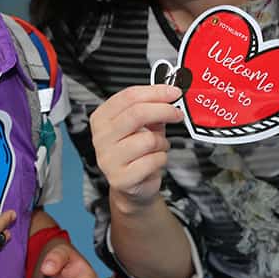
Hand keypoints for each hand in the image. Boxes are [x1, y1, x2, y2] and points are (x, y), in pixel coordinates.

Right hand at [89, 85, 182, 209]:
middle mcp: (101, 137)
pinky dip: (161, 158)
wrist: (131, 185)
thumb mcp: (142, 124)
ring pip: (148, 139)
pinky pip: (152, 161)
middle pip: (137, 113)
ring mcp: (108, 159)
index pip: (128, 96)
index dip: (155, 92)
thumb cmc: (137, 151)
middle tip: (177, 113)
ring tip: (159, 146)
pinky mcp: (120, 178)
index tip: (174, 92)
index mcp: (102, 118)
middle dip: (164, 110)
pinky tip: (155, 160)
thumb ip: (151, 108)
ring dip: (162, 142)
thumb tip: (170, 95)